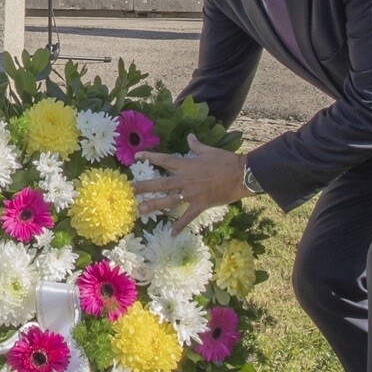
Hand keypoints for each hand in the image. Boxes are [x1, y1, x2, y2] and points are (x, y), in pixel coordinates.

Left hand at [139, 134, 258, 232]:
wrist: (241, 175)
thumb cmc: (226, 161)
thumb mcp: (209, 150)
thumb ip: (196, 146)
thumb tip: (189, 137)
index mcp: (187, 165)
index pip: (165, 160)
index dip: (150, 157)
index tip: (136, 156)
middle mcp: (186, 180)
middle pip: (161, 183)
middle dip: (144, 186)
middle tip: (129, 190)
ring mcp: (192, 194)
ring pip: (168, 201)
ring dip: (153, 205)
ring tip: (139, 210)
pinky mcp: (200, 205)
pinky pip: (187, 217)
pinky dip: (180, 226)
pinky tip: (172, 234)